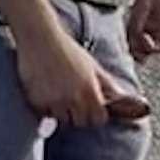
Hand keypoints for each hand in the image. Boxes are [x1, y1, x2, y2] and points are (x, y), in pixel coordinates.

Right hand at [11, 16, 148, 129]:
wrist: (40, 37)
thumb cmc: (67, 49)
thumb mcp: (92, 65)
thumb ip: (108, 85)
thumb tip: (123, 98)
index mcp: (90, 90)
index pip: (99, 119)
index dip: (96, 115)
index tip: (90, 109)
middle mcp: (74, 98)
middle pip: (80, 122)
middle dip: (78, 115)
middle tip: (73, 102)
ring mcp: (55, 101)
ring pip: (61, 120)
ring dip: (61, 112)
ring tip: (57, 96)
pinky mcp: (37, 100)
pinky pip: (44, 114)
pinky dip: (45, 108)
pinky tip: (45, 93)